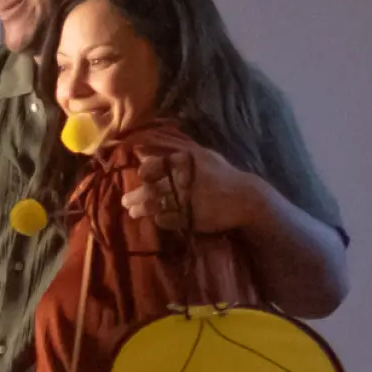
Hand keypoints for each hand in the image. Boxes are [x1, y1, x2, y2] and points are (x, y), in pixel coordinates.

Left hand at [121, 132, 266, 233]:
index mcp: (185, 162)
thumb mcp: (204, 157)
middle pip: (151, 188)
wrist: (246, 200)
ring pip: (155, 205)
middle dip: (135, 196)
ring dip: (141, 209)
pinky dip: (160, 221)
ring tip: (132, 213)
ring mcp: (186, 201)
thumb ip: (180, 152)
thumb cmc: (224, 176)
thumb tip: (151, 151)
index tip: (141, 176)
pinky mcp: (190, 219)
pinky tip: (156, 220)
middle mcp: (182, 180)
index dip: (144, 172)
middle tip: (125, 201)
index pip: (154, 165)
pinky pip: (167, 220)